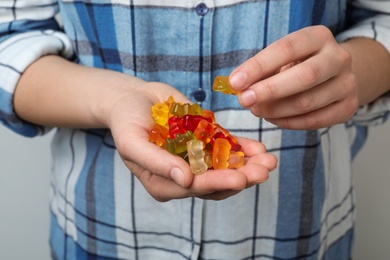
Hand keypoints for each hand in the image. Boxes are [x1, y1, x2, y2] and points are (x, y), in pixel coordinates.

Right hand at [106, 82, 276, 201]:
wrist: (133, 98)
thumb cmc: (126, 121)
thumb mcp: (132, 142)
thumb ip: (157, 163)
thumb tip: (186, 181)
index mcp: (164, 183)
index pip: (195, 188)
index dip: (218, 184)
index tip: (241, 179)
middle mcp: (183, 176)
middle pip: (216, 183)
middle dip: (242, 177)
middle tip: (265, 170)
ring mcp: (196, 160)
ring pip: (226, 169)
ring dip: (249, 165)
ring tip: (269, 160)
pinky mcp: (205, 143)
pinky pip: (226, 149)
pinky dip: (243, 148)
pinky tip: (258, 147)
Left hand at [229, 25, 358, 129]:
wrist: (334, 74)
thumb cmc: (298, 64)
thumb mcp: (282, 58)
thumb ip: (263, 70)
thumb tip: (238, 86)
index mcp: (319, 37)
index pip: (286, 49)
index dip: (258, 66)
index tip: (235, 82)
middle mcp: (338, 58)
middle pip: (305, 77)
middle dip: (269, 91)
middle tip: (244, 100)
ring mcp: (347, 83)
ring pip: (308, 102)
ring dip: (276, 110)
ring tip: (256, 110)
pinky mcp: (348, 107)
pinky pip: (314, 121)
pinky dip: (288, 122)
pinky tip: (272, 119)